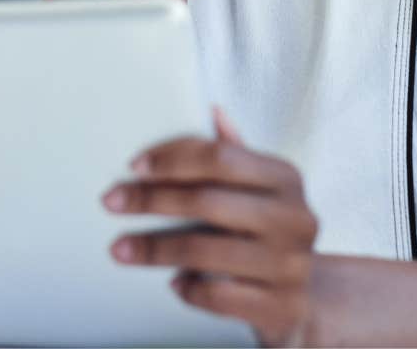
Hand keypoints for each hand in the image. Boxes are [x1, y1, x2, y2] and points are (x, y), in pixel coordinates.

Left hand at [103, 109, 317, 347]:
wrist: (305, 298)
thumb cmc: (268, 233)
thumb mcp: (261, 190)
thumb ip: (235, 154)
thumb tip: (213, 111)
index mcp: (285, 178)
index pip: (221, 157)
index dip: (172, 159)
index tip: (133, 167)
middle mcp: (294, 218)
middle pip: (206, 201)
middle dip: (151, 200)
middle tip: (111, 203)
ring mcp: (290, 264)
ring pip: (205, 251)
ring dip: (154, 249)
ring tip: (120, 248)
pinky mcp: (281, 305)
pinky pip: (218, 295)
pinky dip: (188, 289)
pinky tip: (173, 282)